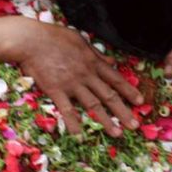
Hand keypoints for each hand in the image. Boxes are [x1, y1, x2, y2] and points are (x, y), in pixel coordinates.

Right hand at [15, 23, 143, 136]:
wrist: (31, 40)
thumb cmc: (54, 36)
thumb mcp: (80, 39)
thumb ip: (95, 53)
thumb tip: (110, 61)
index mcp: (92, 61)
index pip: (115, 79)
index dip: (129, 91)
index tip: (140, 102)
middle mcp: (86, 74)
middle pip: (109, 95)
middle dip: (123, 111)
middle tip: (135, 125)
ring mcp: (72, 83)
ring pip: (93, 105)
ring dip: (106, 120)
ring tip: (117, 133)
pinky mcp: (56, 90)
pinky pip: (67, 109)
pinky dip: (74, 123)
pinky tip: (80, 135)